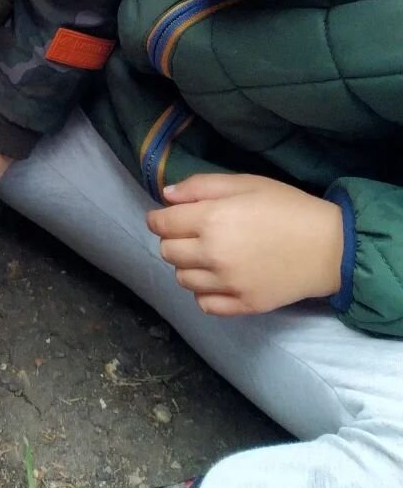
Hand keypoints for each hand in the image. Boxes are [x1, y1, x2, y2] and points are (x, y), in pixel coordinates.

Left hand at [146, 173, 343, 316]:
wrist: (329, 246)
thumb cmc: (287, 207)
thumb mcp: (245, 183)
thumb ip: (200, 187)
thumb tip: (166, 197)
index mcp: (210, 220)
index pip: (161, 224)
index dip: (159, 218)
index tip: (167, 217)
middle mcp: (213, 254)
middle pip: (168, 252)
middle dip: (173, 241)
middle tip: (191, 234)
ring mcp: (228, 284)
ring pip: (182, 279)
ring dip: (187, 266)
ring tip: (207, 256)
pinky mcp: (243, 305)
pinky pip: (205, 304)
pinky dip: (204, 293)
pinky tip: (218, 279)